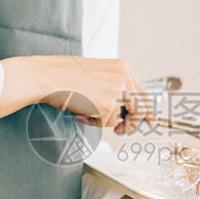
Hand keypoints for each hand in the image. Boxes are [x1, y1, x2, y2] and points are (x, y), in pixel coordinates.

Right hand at [0, 56, 153, 132]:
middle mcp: (124, 78)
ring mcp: (118, 92)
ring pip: (123, 118)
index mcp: (122, 68)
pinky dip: (93, 122)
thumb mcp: (97, 74)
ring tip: (87, 112)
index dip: (147, 109)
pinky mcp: (108, 106)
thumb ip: (113, 87)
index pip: (142, 91)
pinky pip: (107, 123)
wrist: (49, 76)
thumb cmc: (65, 75)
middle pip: (142, 108)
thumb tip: (122, 109)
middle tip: (122, 130)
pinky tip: (81, 112)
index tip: (150, 121)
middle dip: (134, 123)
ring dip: (106, 121)